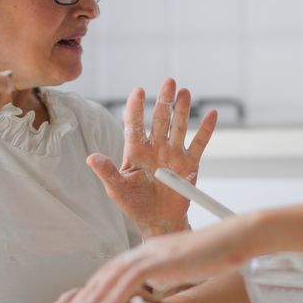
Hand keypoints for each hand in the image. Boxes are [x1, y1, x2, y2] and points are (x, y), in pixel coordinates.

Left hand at [47, 214, 259, 302]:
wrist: (236, 236)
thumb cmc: (217, 252)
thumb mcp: (185, 264)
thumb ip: (166, 271)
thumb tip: (155, 284)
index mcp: (150, 250)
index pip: (113, 270)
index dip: (94, 290)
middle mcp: (146, 249)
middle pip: (105, 273)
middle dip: (84, 298)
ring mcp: (153, 253)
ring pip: (111, 277)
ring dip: (91, 301)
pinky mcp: (162, 260)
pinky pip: (129, 280)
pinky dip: (112, 297)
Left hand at [88, 78, 216, 236]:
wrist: (158, 220)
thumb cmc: (134, 204)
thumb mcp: (117, 190)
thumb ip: (107, 172)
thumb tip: (90, 158)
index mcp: (135, 151)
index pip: (134, 125)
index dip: (135, 107)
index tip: (138, 91)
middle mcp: (155, 147)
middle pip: (160, 119)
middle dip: (164, 101)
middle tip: (168, 82)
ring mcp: (173, 154)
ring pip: (178, 127)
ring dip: (182, 109)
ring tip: (185, 92)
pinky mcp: (189, 164)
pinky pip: (199, 144)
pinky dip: (206, 130)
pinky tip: (211, 114)